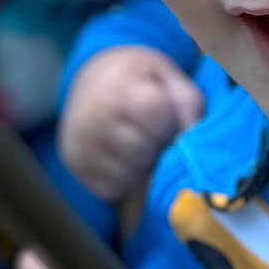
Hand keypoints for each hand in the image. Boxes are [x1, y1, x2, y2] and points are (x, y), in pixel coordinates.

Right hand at [58, 46, 202, 201]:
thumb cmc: (139, 84)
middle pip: (142, 150)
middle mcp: (91, 115)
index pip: (154, 111)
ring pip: (129, 176)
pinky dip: (126, 181)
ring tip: (141, 146)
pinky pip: (113, 190)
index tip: (164, 117)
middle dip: (158, 147)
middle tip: (154, 134)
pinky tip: (125, 159)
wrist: (93, 83)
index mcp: (116, 86)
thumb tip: (191, 141)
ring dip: (145, 168)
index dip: (168, 121)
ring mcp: (80, 143)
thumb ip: (187, 104)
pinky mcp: (76, 166)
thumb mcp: (166, 79)